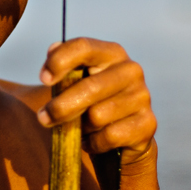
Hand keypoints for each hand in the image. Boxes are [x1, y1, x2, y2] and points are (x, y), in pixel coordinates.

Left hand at [36, 37, 156, 165]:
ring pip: (97, 116)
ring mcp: (142, 96)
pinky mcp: (147, 123)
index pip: (84, 47)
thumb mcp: (77, 81)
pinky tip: (93, 140)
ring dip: (81, 127)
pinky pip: (109, 136)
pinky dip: (94, 142)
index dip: (60, 61)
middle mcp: (131, 70)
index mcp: (112, 53)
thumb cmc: (93, 102)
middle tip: (43, 118)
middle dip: (60, 107)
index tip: (43, 79)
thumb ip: (65, 65)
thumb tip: (53, 49)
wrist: (124, 136)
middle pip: (88, 87)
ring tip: (80, 128)